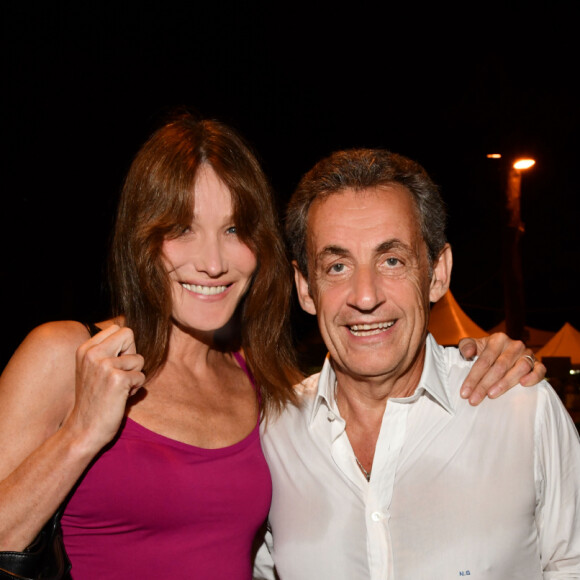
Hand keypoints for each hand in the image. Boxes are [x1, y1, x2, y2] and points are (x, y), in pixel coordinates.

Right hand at [68, 325, 144, 450]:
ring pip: (139, 359)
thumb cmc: (94, 400)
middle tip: (119, 374)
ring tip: (117, 389)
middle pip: (129, 334)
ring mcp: (104, 365)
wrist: (83, 430)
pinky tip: (120, 398)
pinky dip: (135, 388)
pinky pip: (141, 376)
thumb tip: (131, 335)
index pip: (118, 328)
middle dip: (131, 355)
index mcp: (85, 349)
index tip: (114, 364)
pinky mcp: (117, 379)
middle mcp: (92, 353)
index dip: (124, 346)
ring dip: (134, 376)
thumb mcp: (93, 369)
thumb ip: (107, 351)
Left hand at [458, 333, 545, 405]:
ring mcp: (527, 354)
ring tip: (491, 395)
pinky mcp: (537, 363)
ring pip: (519, 368)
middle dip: (484, 385)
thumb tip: (468, 353)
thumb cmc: (484, 351)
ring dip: (505, 383)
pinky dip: (533, 377)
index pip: (484, 360)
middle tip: (474, 399)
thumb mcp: (472, 345)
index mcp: (497, 339)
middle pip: (499, 366)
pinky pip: (540, 369)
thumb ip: (466, 346)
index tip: (464, 393)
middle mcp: (514, 345)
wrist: (501, 352)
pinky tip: (523, 385)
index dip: (473, 377)